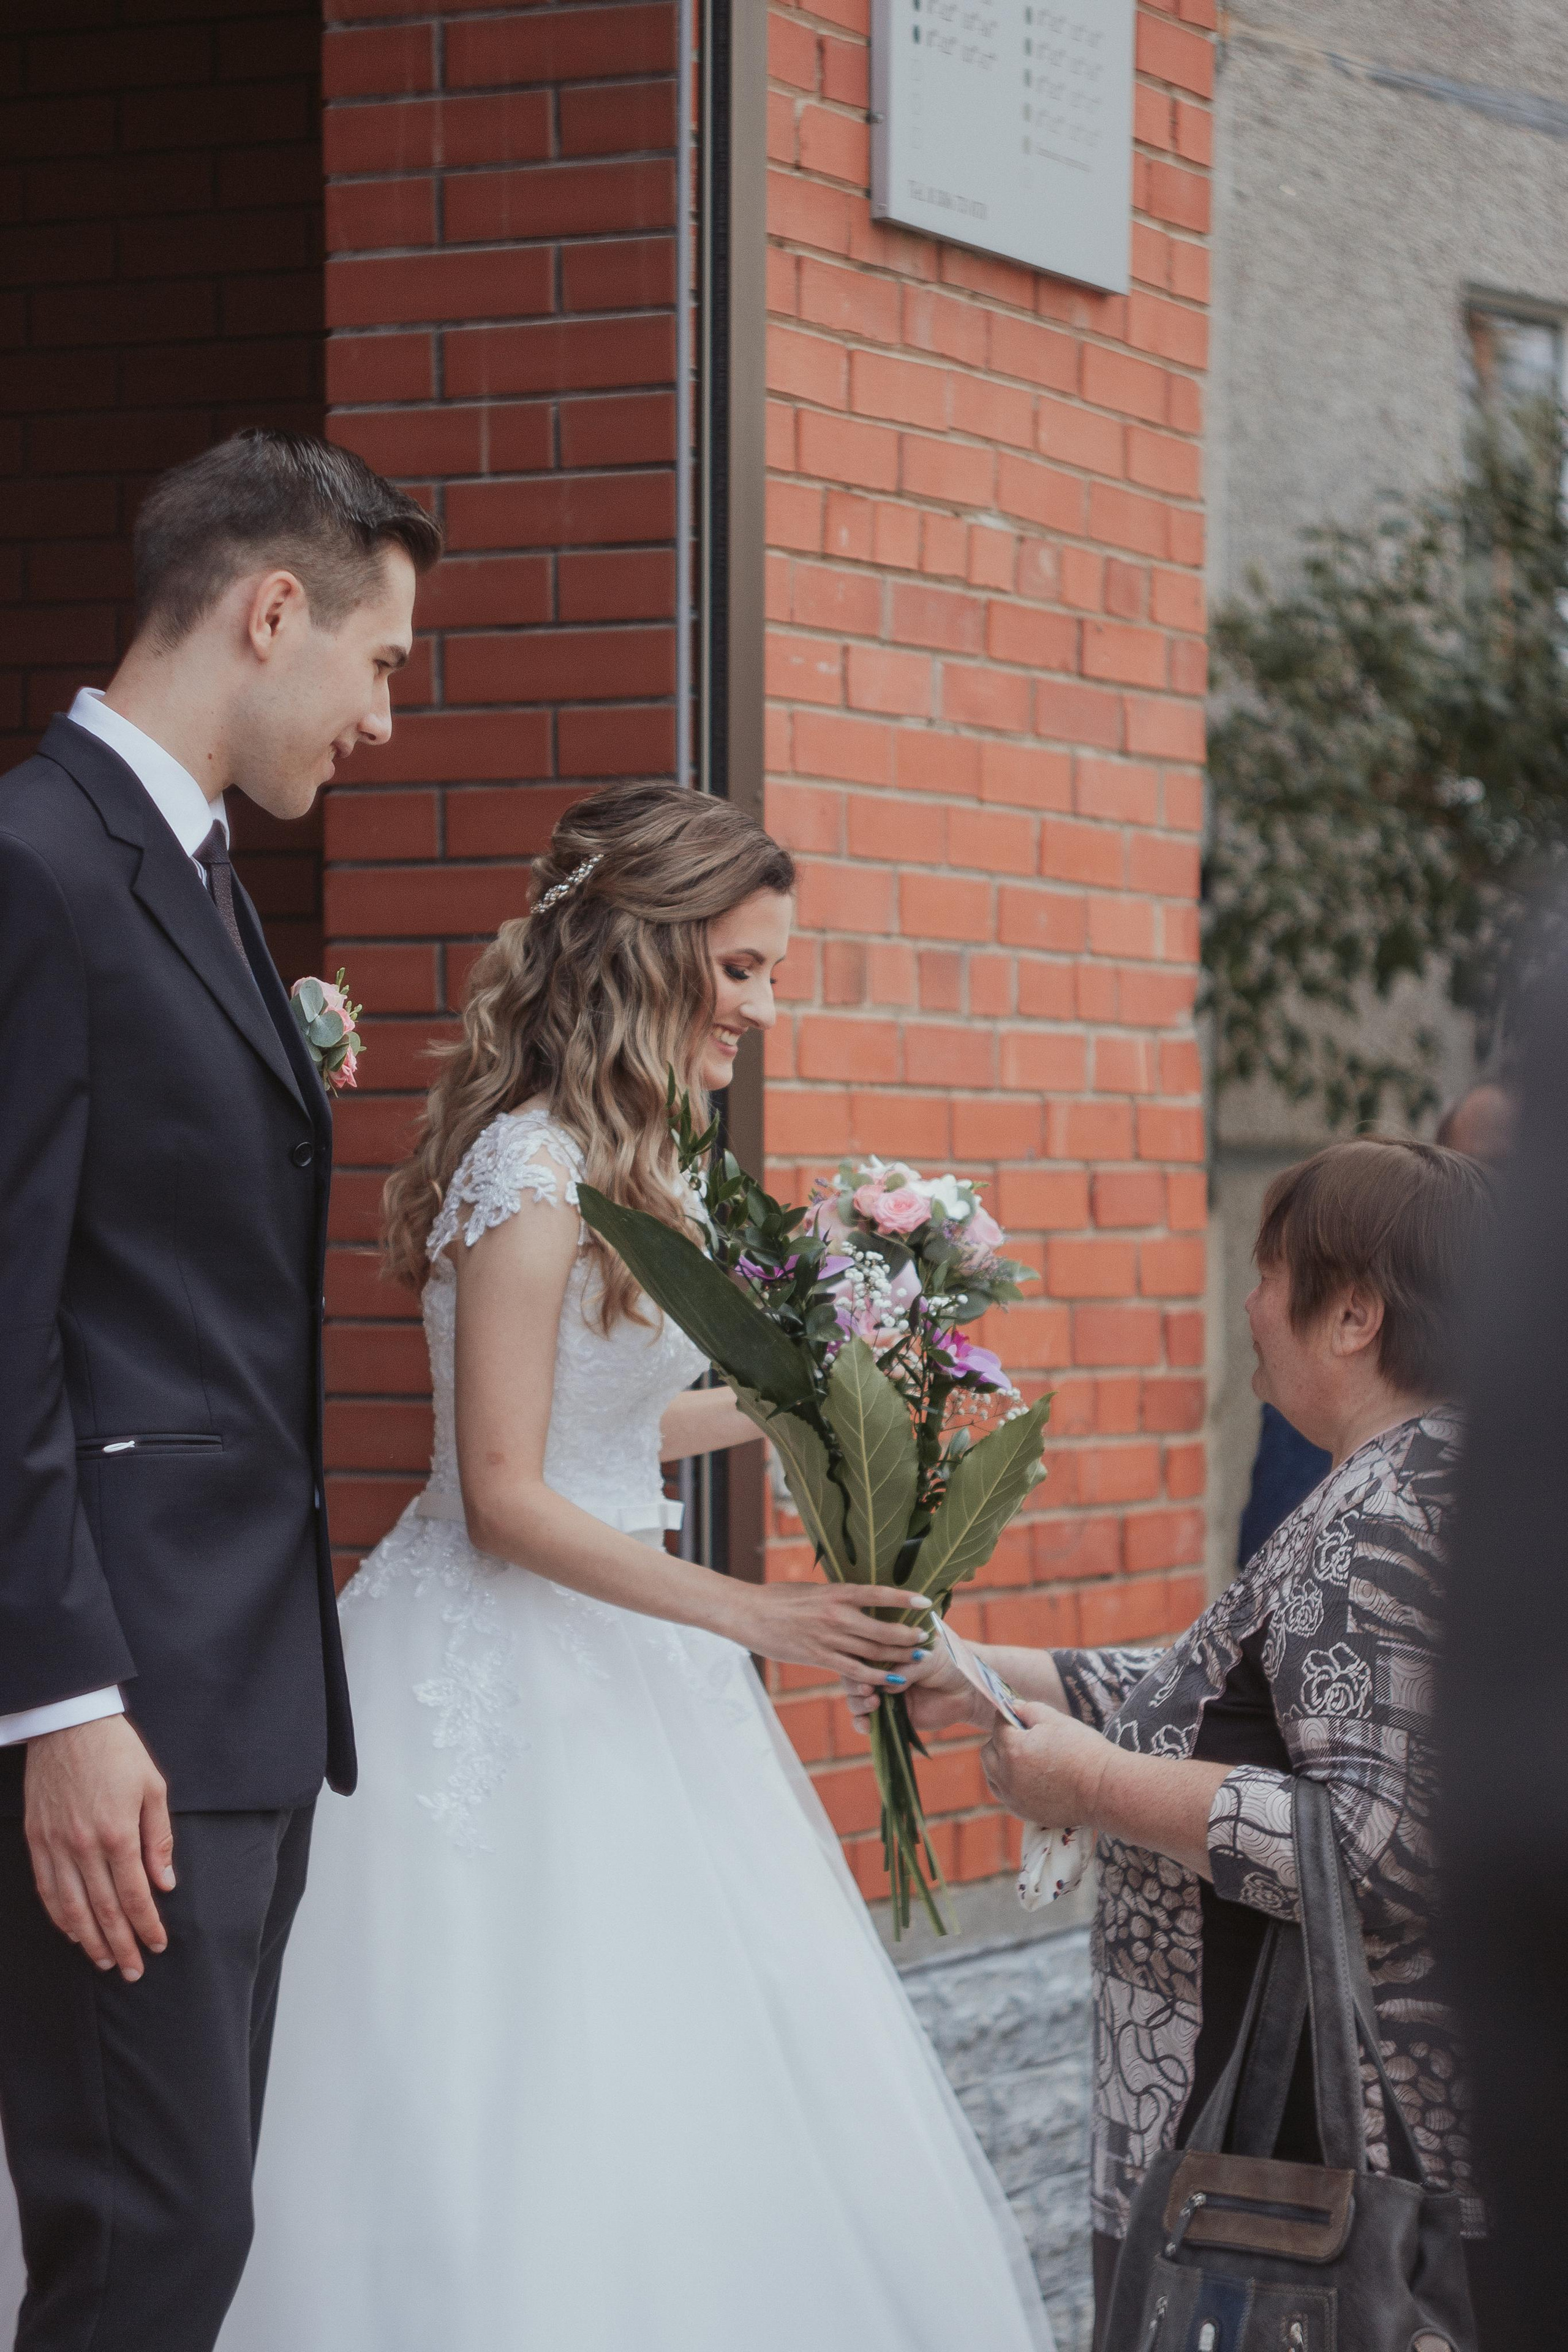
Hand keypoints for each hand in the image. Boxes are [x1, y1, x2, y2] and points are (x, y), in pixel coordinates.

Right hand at [24, 1716, 174, 1981]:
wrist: (69, 1724)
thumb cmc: (118, 1752)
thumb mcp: (153, 1787)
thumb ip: (159, 1838)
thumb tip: (166, 1884)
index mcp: (118, 1833)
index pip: (135, 1894)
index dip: (147, 1925)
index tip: (157, 1945)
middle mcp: (84, 1846)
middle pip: (104, 1909)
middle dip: (121, 1944)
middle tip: (134, 1970)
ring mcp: (56, 1845)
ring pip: (71, 1907)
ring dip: (89, 1940)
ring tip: (105, 1962)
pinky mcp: (36, 1839)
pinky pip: (46, 1888)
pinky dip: (59, 1916)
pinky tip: (72, 1932)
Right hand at [738, 1583, 929, 1681]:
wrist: (748, 1613)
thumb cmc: (777, 1598)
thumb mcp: (810, 1590)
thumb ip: (834, 1596)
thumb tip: (854, 1598)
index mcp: (836, 1592)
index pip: (879, 1593)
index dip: (905, 1597)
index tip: (926, 1602)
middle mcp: (837, 1614)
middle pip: (883, 1628)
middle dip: (909, 1635)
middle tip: (926, 1638)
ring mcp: (829, 1638)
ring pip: (873, 1650)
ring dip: (899, 1656)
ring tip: (918, 1658)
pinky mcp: (819, 1657)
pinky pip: (854, 1669)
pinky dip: (876, 1676)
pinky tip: (892, 1680)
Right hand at [843, 1641, 985, 1736]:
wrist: (969, 1689)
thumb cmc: (950, 1662)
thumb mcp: (928, 1656)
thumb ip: (907, 1668)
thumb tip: (886, 1687)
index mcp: (886, 1650)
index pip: (860, 1652)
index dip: (856, 1661)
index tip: (863, 1667)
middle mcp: (880, 1672)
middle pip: (853, 1677)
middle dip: (854, 1684)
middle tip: (868, 1689)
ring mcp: (884, 1694)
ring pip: (856, 1700)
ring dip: (858, 1703)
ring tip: (874, 1702)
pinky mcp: (891, 1716)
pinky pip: (868, 1722)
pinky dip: (862, 1724)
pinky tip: (868, 1725)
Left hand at [979, 1699, 1106, 1827]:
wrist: (1103, 1789)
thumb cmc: (1082, 1750)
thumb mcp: (1055, 1719)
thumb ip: (1028, 1710)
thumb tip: (1013, 1708)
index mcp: (1012, 1749)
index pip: (998, 1726)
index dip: (1009, 1717)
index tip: (1018, 1716)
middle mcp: (1006, 1775)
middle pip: (988, 1752)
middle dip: (999, 1741)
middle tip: (1021, 1738)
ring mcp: (1013, 1797)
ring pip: (992, 1776)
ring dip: (1000, 1764)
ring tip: (1023, 1758)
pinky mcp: (1023, 1812)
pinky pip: (1004, 1795)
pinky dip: (1009, 1785)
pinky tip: (1028, 1778)